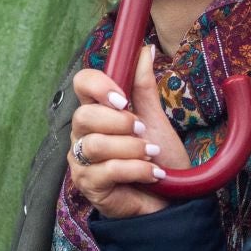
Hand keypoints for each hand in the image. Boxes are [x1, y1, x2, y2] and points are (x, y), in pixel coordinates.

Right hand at [67, 46, 187, 219]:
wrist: (169, 200)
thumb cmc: (158, 159)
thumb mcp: (154, 119)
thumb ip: (144, 86)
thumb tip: (144, 50)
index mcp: (97, 112)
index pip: (81, 84)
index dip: (98, 85)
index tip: (122, 97)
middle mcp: (83, 135)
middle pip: (83, 116)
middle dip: (120, 122)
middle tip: (142, 130)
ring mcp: (82, 161)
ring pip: (96, 144)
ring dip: (132, 148)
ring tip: (151, 154)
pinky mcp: (88, 186)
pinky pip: (108, 170)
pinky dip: (137, 169)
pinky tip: (152, 174)